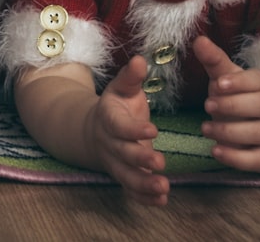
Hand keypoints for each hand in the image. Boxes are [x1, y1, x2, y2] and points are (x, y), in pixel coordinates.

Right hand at [87, 56, 168, 205]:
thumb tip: (140, 60)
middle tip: (160, 162)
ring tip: (164, 188)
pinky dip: (144, 197)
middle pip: (123, 154)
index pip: (119, 126)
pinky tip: (161, 200)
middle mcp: (109, 143)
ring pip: (126, 176)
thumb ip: (131, 77)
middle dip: (140, 160)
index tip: (153, 131)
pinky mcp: (123, 176)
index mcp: (108, 118)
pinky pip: (130, 189)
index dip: (134, 130)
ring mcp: (115, 162)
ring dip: (143, 184)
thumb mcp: (121, 88)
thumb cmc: (116, 105)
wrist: (95, 129)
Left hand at [194, 35, 259, 171]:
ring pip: (258, 133)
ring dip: (231, 132)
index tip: (218, 84)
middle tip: (208, 105)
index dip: (240, 83)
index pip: (258, 81)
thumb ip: (213, 60)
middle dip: (234, 106)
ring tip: (206, 128)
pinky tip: (215, 151)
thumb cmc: (237, 98)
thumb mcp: (225, 78)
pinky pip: (256, 160)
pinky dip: (236, 158)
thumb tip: (198, 39)